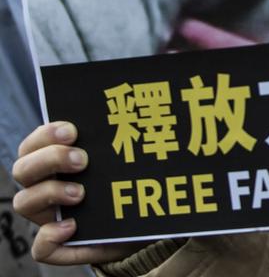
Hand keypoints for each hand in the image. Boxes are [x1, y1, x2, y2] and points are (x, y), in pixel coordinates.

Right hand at [11, 122, 139, 264]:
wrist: (141, 224)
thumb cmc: (128, 185)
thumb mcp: (126, 163)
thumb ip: (121, 145)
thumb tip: (131, 124)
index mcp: (55, 164)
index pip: (33, 145)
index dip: (46, 134)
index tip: (73, 131)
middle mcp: (45, 188)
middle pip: (22, 170)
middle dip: (50, 159)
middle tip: (82, 160)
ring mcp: (49, 217)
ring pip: (23, 203)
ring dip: (49, 192)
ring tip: (80, 193)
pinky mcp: (62, 246)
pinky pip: (42, 249)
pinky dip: (50, 237)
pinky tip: (71, 227)